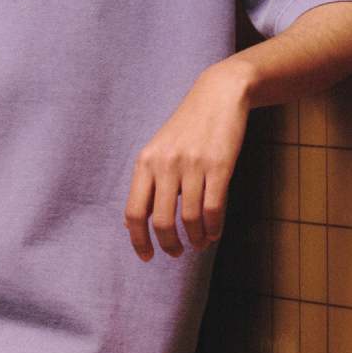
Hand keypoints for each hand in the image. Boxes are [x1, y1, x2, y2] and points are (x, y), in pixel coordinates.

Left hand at [125, 63, 251, 259]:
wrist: (218, 95)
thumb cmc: (186, 128)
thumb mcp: (158, 151)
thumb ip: (147, 185)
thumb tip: (132, 226)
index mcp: (145, 163)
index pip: (134, 212)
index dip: (138, 240)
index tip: (146, 257)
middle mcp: (165, 165)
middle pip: (162, 222)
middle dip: (169, 245)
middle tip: (176, 253)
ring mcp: (192, 165)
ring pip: (190, 219)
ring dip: (196, 238)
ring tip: (199, 243)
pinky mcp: (219, 165)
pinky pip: (213, 208)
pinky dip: (214, 227)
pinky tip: (214, 233)